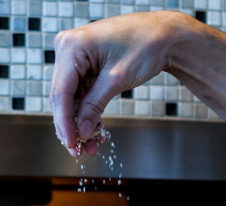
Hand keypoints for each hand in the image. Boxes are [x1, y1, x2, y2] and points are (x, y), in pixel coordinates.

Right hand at [50, 11, 199, 156]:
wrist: (164, 35)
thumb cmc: (145, 45)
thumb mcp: (117, 80)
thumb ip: (94, 106)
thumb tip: (81, 132)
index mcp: (71, 46)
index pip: (61, 93)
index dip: (65, 123)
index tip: (72, 144)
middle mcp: (68, 48)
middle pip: (62, 97)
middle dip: (71, 126)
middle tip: (79, 150)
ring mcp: (75, 55)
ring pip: (70, 98)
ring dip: (80, 123)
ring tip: (91, 146)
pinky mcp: (84, 64)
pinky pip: (81, 93)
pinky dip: (88, 112)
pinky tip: (96, 131)